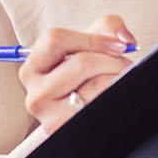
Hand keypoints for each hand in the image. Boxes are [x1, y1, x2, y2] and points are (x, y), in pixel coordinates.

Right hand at [20, 14, 134, 132]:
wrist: (88, 108)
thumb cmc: (86, 73)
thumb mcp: (90, 43)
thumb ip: (107, 28)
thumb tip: (123, 39)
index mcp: (32, 68)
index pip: (55, 40)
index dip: (92, 39)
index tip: (117, 45)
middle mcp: (35, 93)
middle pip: (81, 63)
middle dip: (112, 60)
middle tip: (125, 63)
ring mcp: (49, 116)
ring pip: (95, 85)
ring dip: (117, 77)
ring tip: (121, 77)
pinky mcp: (64, 130)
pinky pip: (99, 103)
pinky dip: (113, 92)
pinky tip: (113, 91)